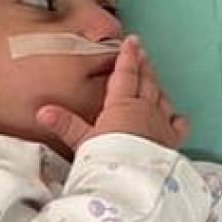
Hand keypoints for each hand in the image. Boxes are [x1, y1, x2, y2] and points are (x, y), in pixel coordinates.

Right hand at [36, 35, 189, 152]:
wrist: (135, 181)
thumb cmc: (107, 160)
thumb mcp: (81, 141)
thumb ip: (64, 124)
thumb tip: (42, 111)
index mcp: (122, 104)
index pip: (126, 73)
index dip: (128, 55)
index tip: (132, 41)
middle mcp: (146, 109)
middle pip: (146, 81)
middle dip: (143, 66)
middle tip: (142, 54)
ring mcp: (162, 124)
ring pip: (162, 97)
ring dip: (157, 87)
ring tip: (153, 80)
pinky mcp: (172, 141)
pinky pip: (178, 123)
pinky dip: (175, 117)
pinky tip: (175, 116)